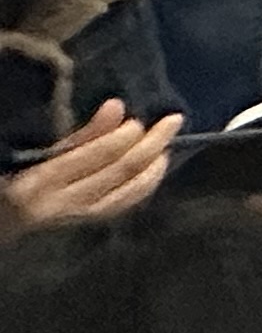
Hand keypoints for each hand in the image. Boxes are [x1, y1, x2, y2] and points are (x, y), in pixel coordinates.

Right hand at [0, 99, 181, 227]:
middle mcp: (59, 204)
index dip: (124, 136)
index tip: (139, 118)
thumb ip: (74, 134)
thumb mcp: (30, 149)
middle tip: (173, 121)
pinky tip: (154, 172)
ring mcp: (71, 219)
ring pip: (125, 195)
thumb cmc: (7, 173)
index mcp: (40, 180)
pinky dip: (141, 188)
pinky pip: (118, 208)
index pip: (96, 155)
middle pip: (118, 173)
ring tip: (169, 145)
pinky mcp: (78, 226)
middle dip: (151, 146)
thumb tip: (118, 106)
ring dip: (153, 168)